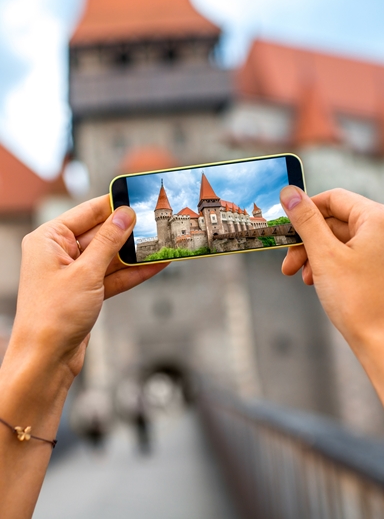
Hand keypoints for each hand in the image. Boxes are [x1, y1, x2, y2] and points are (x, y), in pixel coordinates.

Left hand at [6, 195, 166, 379]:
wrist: (46, 360)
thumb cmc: (52, 316)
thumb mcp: (86, 272)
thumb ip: (109, 241)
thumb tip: (125, 215)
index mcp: (49, 239)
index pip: (87, 212)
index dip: (114, 204)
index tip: (138, 197)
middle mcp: (59, 253)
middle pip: (101, 234)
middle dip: (129, 232)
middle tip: (156, 223)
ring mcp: (73, 273)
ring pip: (110, 256)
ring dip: (135, 254)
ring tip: (162, 244)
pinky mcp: (85, 291)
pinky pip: (112, 276)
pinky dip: (132, 273)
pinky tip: (155, 265)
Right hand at [279, 186, 383, 354]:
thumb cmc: (359, 301)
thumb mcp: (324, 255)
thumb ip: (305, 220)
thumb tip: (289, 192)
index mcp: (381, 218)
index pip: (335, 198)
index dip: (305, 210)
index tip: (285, 227)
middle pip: (339, 221)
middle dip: (309, 241)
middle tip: (288, 262)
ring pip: (347, 241)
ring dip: (319, 255)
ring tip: (302, 277)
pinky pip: (359, 256)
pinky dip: (337, 265)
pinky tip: (320, 282)